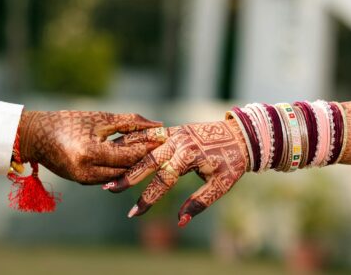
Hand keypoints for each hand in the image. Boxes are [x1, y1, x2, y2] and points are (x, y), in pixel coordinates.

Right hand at [18, 110, 162, 183]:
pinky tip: (135, 159)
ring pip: (121, 175)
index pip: (129, 155)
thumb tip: (159, 125)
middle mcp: (87, 172)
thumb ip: (130, 122)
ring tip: (154, 153)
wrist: (36, 137)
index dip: (150, 147)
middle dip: (147, 158)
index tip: (167, 138)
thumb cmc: (68, 121)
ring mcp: (84, 180)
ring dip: (137, 165)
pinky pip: (110, 177)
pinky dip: (123, 168)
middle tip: (167, 148)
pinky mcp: (83, 182)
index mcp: (90, 153)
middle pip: (128, 169)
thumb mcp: (100, 118)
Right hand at [103, 119, 248, 226]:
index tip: (133, 213)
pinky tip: (119, 145)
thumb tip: (180, 222)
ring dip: (126, 156)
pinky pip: (150, 135)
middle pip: (147, 161)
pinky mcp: (174, 129)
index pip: (163, 181)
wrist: (242, 135)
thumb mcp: (220, 185)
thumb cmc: (233, 162)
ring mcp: (175, 133)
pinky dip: (134, 140)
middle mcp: (179, 141)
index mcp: (190, 155)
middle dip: (128, 176)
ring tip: (108, 166)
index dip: (148, 199)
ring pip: (145, 145)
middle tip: (109, 188)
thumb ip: (199, 203)